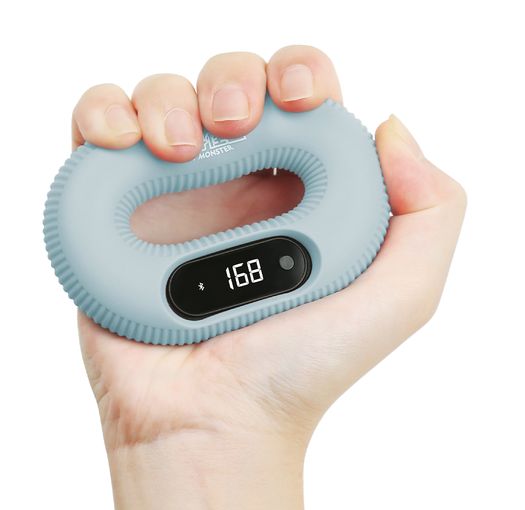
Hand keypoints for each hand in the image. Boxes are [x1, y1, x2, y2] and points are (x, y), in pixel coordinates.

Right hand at [72, 45, 466, 451]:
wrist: (211, 422)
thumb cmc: (300, 371)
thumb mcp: (399, 298)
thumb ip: (431, 212)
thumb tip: (388, 129)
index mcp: (300, 194)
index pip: (300, 97)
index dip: (301, 73)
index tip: (299, 101)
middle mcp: (235, 189)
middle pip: (229, 84)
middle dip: (233, 79)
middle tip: (233, 126)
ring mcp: (170, 200)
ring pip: (162, 98)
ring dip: (168, 98)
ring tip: (177, 152)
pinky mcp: (109, 216)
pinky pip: (94, 135)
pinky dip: (101, 115)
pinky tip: (122, 143)